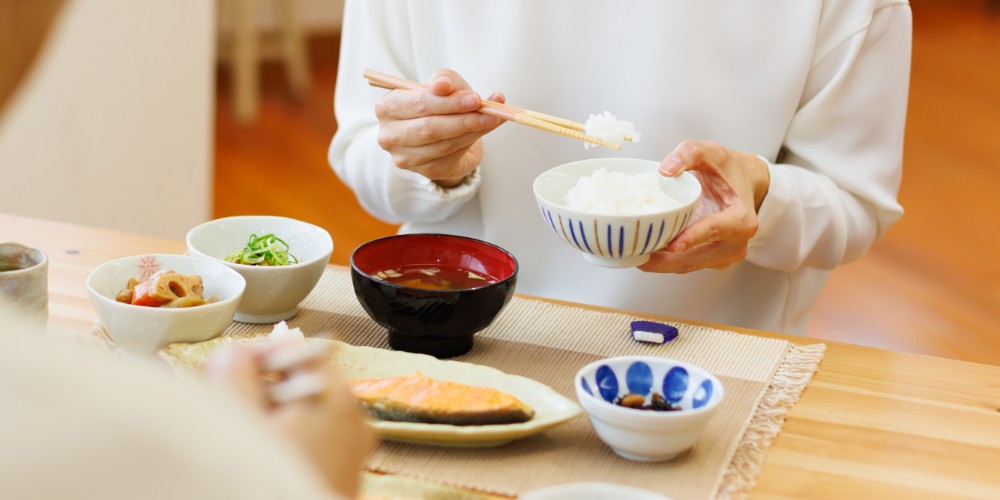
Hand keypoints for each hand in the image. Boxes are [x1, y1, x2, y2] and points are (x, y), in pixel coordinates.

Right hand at [206, 342, 377, 497]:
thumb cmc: (267, 483)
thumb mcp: (236, 418)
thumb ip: (234, 373)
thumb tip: (236, 353)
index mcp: (336, 397)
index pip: (299, 354)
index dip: (262, 362)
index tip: (234, 374)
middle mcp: (356, 422)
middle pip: (304, 389)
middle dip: (265, 396)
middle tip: (231, 413)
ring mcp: (355, 454)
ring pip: (308, 421)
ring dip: (275, 426)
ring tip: (244, 446)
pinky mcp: (345, 480)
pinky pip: (316, 451)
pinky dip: (291, 451)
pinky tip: (263, 467)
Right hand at [374, 68, 505, 187]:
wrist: (442, 133)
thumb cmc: (438, 104)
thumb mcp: (442, 85)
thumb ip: (445, 79)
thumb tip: (443, 84)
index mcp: (387, 107)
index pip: (418, 104)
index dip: (447, 102)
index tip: (475, 98)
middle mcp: (390, 135)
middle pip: (429, 127)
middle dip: (463, 118)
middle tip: (489, 111)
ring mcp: (405, 157)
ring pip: (443, 144)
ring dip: (472, 131)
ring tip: (492, 118)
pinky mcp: (425, 171)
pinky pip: (451, 157)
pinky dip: (471, 142)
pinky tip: (484, 130)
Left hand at [638, 140, 769, 273]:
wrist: (746, 184)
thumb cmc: (729, 169)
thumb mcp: (712, 152)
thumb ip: (690, 153)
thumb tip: (665, 169)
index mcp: (742, 219)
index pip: (715, 230)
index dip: (693, 238)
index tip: (671, 245)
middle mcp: (736, 244)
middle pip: (695, 258)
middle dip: (663, 261)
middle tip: (634, 254)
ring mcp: (724, 256)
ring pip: (687, 265)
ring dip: (659, 264)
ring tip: (632, 254)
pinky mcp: (712, 260)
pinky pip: (686, 263)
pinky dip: (664, 261)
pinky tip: (644, 252)